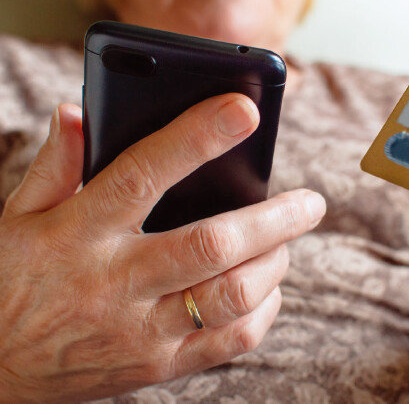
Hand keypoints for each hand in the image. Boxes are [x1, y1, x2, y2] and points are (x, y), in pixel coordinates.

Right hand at [0, 96, 325, 401]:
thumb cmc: (12, 282)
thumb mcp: (16, 217)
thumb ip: (54, 165)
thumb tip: (77, 113)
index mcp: (79, 232)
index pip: (144, 174)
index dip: (197, 137)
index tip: (244, 110)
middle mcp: (115, 282)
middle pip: (212, 244)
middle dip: (275, 219)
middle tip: (311, 201)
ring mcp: (140, 330)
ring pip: (230, 296)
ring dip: (274, 264)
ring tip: (287, 242)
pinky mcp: (158, 366)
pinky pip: (229, 342)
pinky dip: (263, 312)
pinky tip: (266, 289)